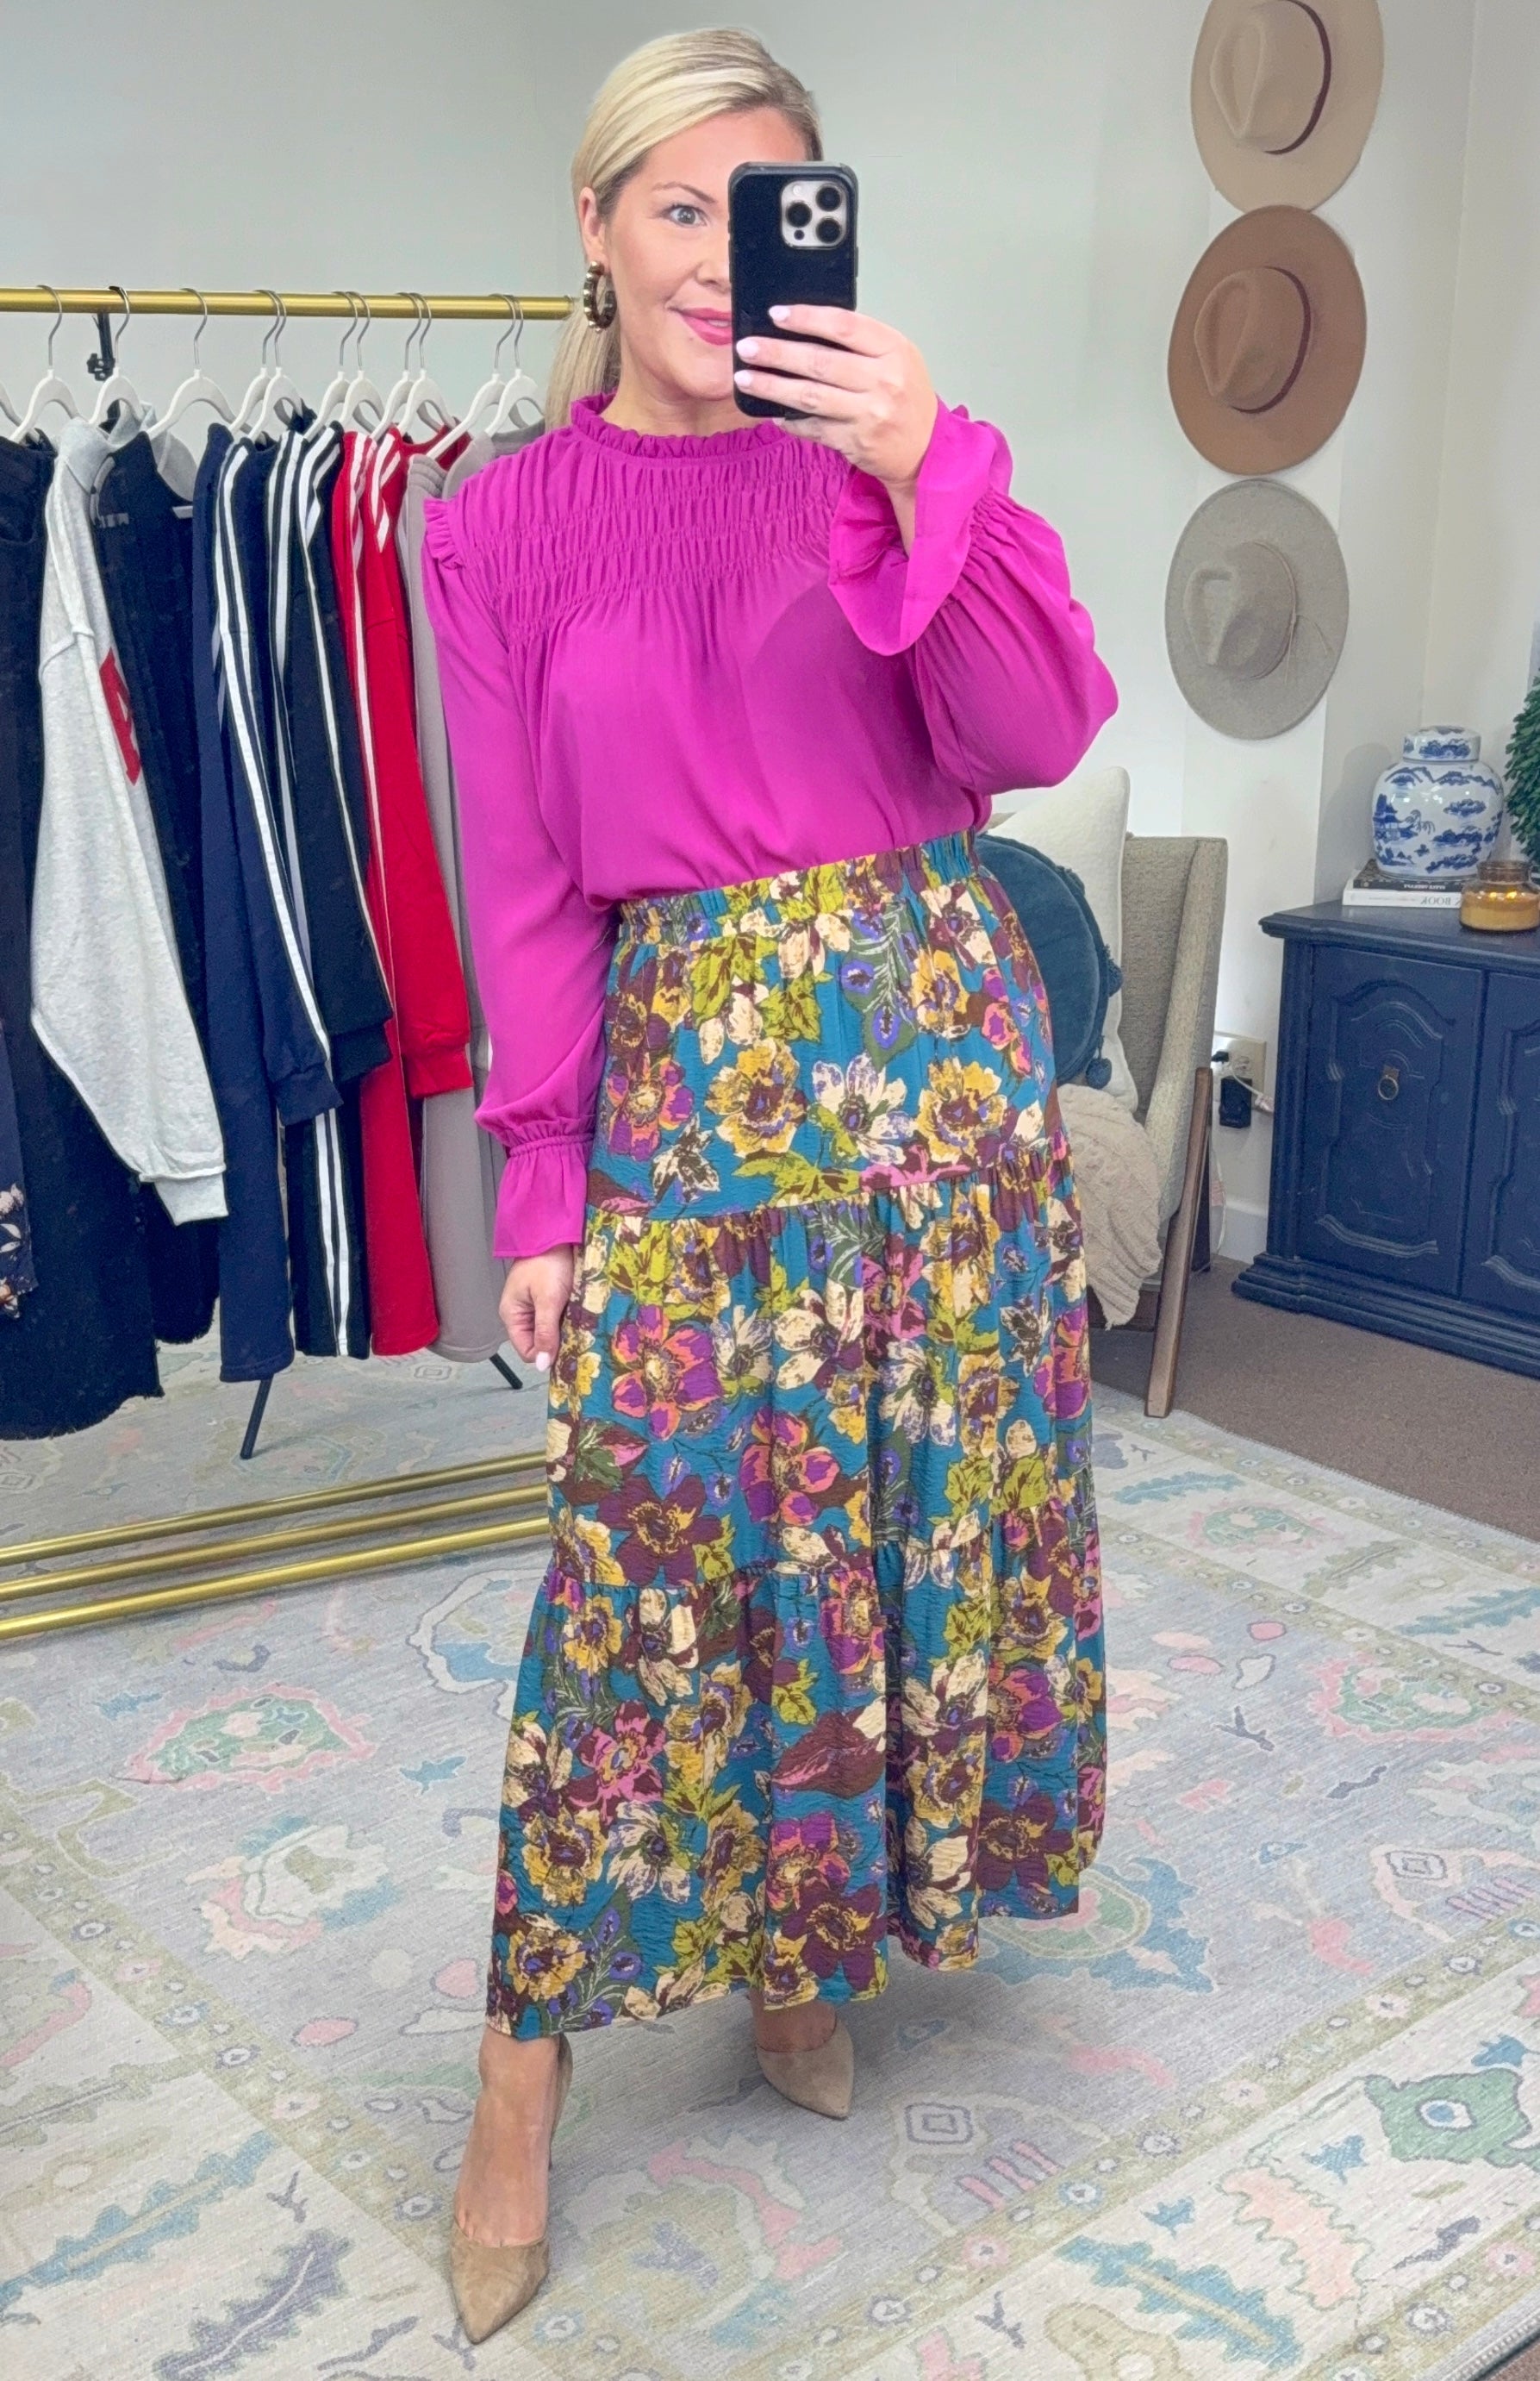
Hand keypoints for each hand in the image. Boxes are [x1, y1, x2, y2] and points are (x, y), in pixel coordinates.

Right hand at [501, 1246, 575, 1373]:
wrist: (555, 1232)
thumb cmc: (548, 1263)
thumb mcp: (548, 1300)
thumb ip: (545, 1333)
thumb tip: (542, 1366)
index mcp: (512, 1315)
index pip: (527, 1351)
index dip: (546, 1354)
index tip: (567, 1349)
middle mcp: (521, 1313)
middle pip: (539, 1342)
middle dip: (557, 1341)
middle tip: (577, 1335)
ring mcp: (534, 1305)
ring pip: (550, 1330)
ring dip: (564, 1329)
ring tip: (578, 1321)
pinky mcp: (547, 1297)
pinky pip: (556, 1317)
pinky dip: (567, 1317)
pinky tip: (578, 1313)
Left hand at [734, 306, 937, 537]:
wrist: (926, 450)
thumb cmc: (906, 398)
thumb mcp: (897, 358)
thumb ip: (861, 343)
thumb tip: (805, 329)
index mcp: (894, 350)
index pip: (843, 325)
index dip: (806, 318)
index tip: (776, 314)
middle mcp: (883, 381)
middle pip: (819, 361)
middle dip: (777, 353)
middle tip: (747, 347)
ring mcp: (869, 414)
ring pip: (810, 396)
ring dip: (772, 386)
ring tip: (745, 378)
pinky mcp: (855, 442)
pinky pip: (813, 427)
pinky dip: (789, 419)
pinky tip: (771, 412)